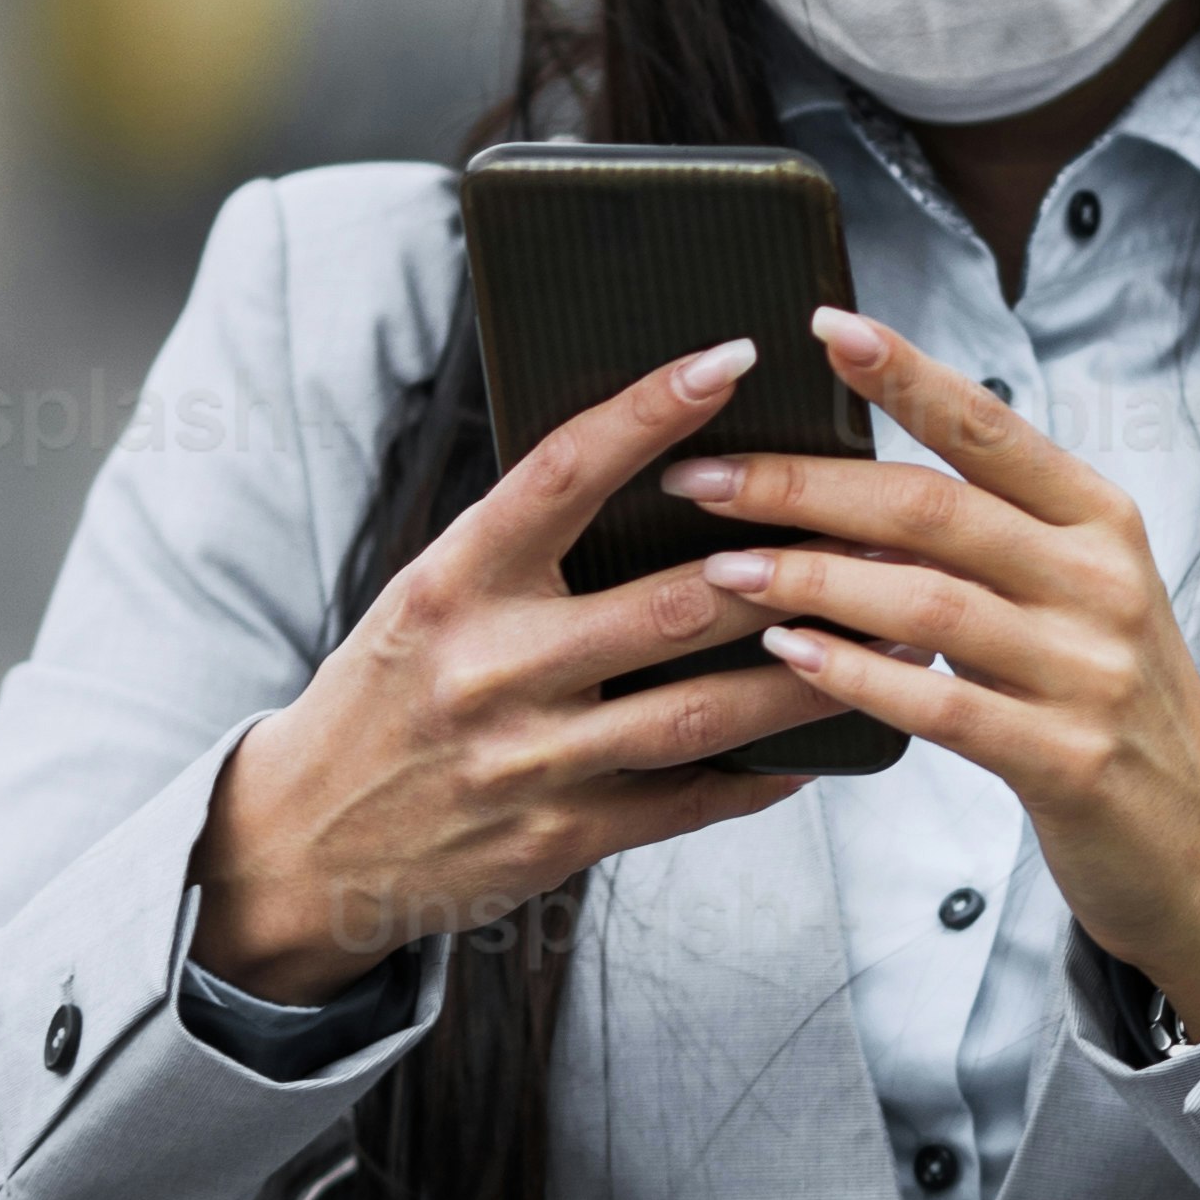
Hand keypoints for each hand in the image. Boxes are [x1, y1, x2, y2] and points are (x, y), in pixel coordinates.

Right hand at [192, 340, 846, 997]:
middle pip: (672, 604)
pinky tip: (824, 744)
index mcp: (451, 582)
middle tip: (886, 524)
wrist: (302, 843)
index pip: (561, 472)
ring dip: (811, 672)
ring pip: (703, 712)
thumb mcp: (426, 598)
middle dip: (792, 565)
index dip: (650, 410)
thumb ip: (524, 544)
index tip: (732, 357)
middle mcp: (491, 668)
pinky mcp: (558, 839)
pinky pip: (687, 800)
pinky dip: (764, 773)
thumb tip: (656, 463)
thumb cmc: (387, 695)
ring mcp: (529, 762)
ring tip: (897, 635)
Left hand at [677, 305, 1199, 1037]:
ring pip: (925, 602)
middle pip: (932, 507)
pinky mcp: (1067, 759)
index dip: (905, 372)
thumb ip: (989, 542)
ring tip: (724, 570)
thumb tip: (849, 493)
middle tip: (705, 478)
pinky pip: (940, 705)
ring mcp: (1089, 670)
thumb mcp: (1075, 598)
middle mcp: (1101, 579)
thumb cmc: (1112, 707)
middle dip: (804, 486)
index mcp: (1099, 519)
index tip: (822, 327)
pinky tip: (792, 657)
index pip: (988, 425)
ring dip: (810, 581)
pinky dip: (856, 675)